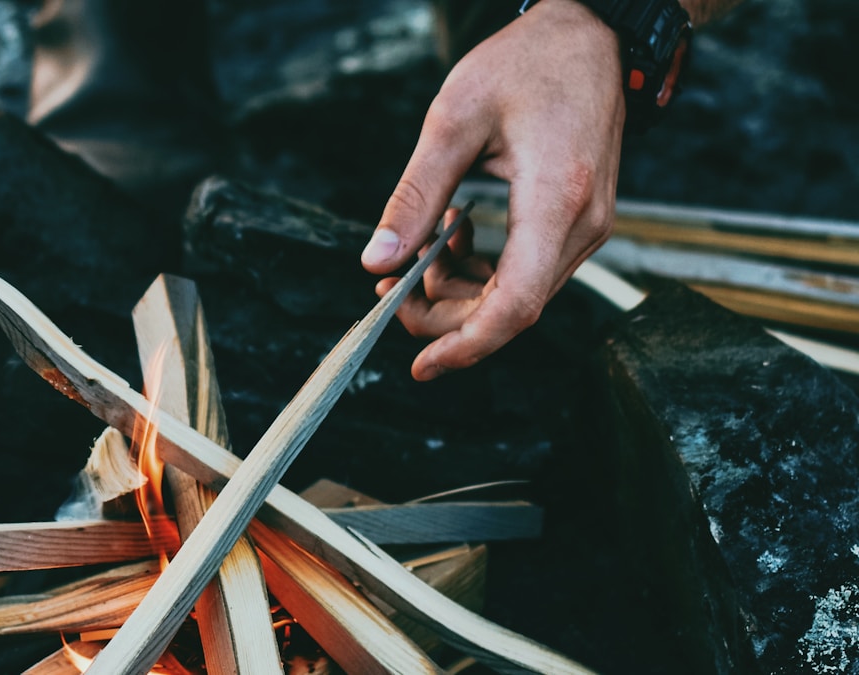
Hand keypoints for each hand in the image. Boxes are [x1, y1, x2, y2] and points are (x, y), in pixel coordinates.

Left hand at [361, 0, 622, 379]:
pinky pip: (529, 272)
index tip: (421, 365)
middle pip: (511, 309)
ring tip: (418, 254)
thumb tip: (375, 260)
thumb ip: (413, 196)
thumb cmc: (526, 63)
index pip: (516, 305)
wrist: (591, 35)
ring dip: (461, 291)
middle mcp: (583, 226)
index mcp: (555, 201)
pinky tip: (454, 235)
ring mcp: (587, 227)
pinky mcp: (579, 222)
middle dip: (445, 315)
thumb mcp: (453, 120)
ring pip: (518, 295)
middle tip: (391, 290)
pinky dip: (484, 271)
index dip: (466, 345)